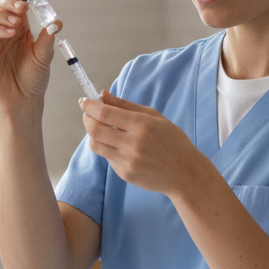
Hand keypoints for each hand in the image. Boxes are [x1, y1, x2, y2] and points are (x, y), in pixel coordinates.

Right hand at [0, 0, 60, 114]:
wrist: (23, 100)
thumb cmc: (33, 78)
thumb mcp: (44, 57)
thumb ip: (47, 39)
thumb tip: (57, 22)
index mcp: (19, 26)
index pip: (14, 3)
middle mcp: (3, 29)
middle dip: (11, 2)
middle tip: (24, 8)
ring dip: (1, 14)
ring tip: (17, 23)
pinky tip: (10, 33)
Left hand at [79, 91, 206, 195]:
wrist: (185, 173)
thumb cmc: (172, 141)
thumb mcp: (154, 117)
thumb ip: (125, 105)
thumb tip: (101, 95)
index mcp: (142, 125)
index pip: (105, 113)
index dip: (90, 106)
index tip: (84, 101)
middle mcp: (133, 144)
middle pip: (95, 129)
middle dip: (87, 118)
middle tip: (88, 114)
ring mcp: (128, 161)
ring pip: (95, 145)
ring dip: (93, 134)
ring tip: (101, 129)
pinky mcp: (125, 174)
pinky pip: (106, 157)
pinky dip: (107, 148)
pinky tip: (119, 145)